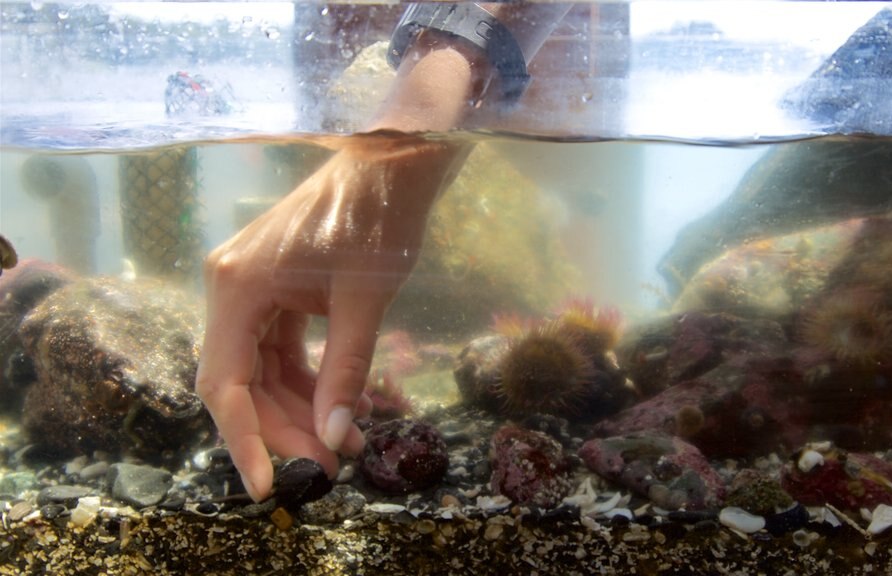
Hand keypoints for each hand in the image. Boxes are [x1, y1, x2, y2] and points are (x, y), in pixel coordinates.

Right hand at [196, 133, 466, 500]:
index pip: (224, 384)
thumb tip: (333, 440)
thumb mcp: (364, 302)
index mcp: (236, 287)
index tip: (268, 490)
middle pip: (241, 382)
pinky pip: (278, 349)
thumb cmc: (378, 218)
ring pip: (261, 370)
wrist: (393, 159)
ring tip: (350, 443)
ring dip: (299, 409)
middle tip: (333, 465)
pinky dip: (307, 380)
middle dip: (285, 429)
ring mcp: (249, 287)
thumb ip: (345, 374)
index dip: (244, 442)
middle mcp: (229, 288)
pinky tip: (340, 408)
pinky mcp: (273, 288)